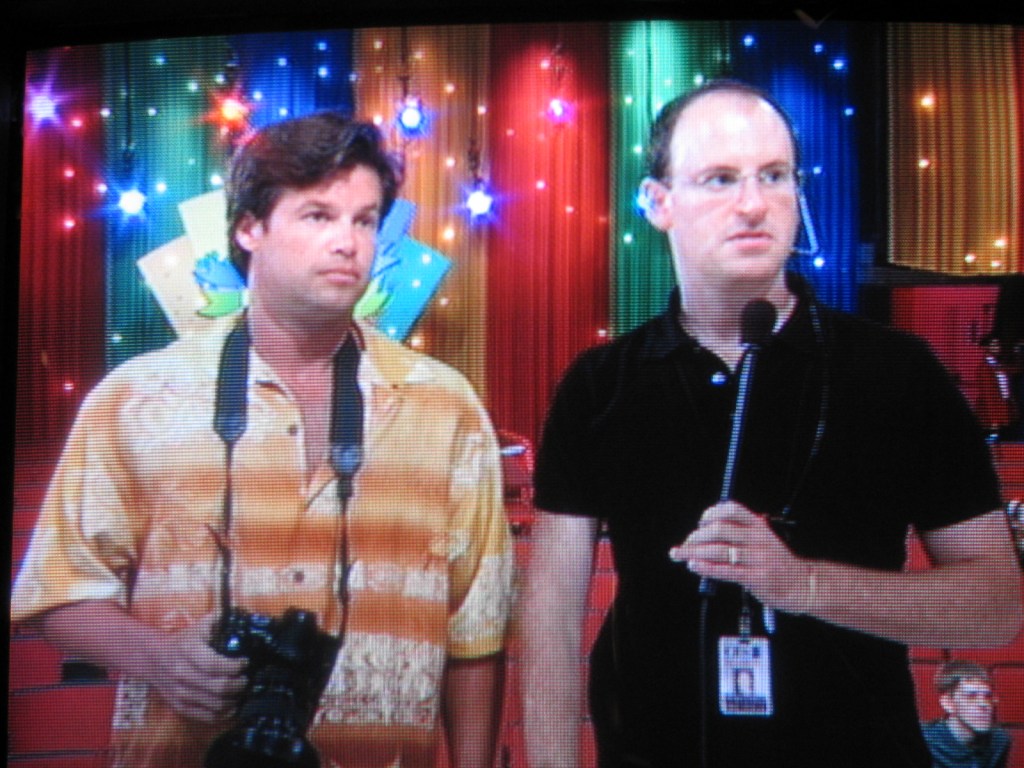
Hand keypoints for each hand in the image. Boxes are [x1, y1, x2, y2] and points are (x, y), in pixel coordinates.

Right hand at [133, 613, 246, 723]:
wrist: (153, 659)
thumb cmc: (183, 641)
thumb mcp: (200, 626)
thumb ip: (220, 619)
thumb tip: (241, 616)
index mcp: (188, 650)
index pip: (214, 664)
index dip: (234, 666)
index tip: (245, 662)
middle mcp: (182, 673)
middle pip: (218, 687)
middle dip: (239, 684)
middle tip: (246, 679)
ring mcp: (180, 693)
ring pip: (215, 704)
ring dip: (234, 699)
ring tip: (241, 691)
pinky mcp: (180, 707)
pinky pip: (206, 717)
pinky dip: (223, 714)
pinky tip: (232, 706)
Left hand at [669, 501, 814, 613]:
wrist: (801, 585)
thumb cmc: (776, 563)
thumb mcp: (762, 540)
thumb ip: (739, 534)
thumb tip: (704, 533)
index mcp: (759, 525)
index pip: (732, 509)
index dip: (711, 513)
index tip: (700, 523)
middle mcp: (758, 538)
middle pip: (720, 529)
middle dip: (697, 536)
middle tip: (686, 543)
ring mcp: (758, 558)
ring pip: (719, 550)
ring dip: (694, 552)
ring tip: (680, 555)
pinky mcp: (757, 577)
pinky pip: (726, 570)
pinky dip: (706, 567)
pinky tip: (694, 565)